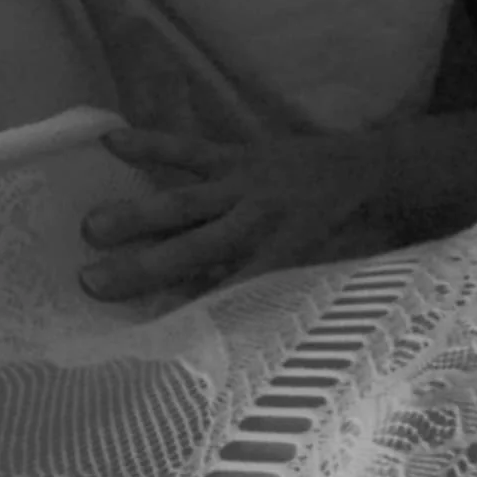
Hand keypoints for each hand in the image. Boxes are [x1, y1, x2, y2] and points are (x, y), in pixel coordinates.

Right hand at [78, 128, 405, 300]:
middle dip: (142, 266)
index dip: (186, 310)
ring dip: (136, 214)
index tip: (143, 330)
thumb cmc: (358, 239)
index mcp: (284, 258)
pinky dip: (153, 145)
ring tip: (90, 226)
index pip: (225, 292)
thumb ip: (284, 299)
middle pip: (192, 249)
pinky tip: (112, 142)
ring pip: (183, 202)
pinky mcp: (240, 157)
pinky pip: (191, 150)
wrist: (386, 173)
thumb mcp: (331, 279)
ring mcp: (245, 185)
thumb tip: (236, 334)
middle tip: (90, 281)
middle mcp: (259, 222)